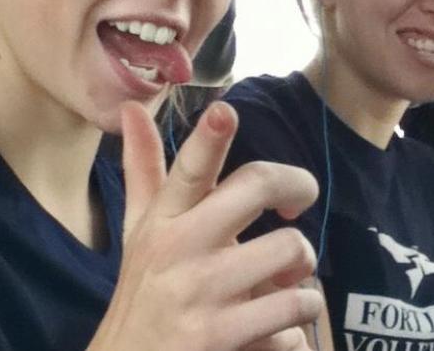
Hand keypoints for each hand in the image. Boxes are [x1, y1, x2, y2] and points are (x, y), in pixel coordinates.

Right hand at [88, 101, 322, 350]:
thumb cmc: (146, 289)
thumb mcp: (141, 229)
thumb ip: (143, 168)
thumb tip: (132, 105)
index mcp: (163, 218)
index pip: (188, 170)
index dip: (209, 139)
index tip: (224, 112)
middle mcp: (178, 249)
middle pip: (259, 185)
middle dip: (297, 186)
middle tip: (297, 207)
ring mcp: (201, 297)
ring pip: (292, 248)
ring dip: (301, 271)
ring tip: (285, 284)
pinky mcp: (221, 340)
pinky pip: (294, 311)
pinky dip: (298, 321)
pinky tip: (276, 330)